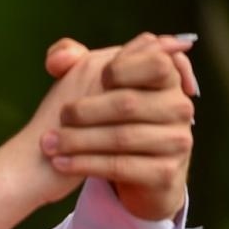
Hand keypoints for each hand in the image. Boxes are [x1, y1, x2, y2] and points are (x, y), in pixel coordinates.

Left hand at [38, 33, 196, 220]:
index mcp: (169, 80)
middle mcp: (179, 108)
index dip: (120, 69)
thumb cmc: (110, 121)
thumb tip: (61, 56)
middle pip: (128, 103)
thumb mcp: (98, 88)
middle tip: (59, 117)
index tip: (95, 79)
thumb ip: (77, 64)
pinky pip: (120, 166)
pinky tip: (60, 163)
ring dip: (78, 140)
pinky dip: (85, 164)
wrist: (133, 172)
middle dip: (85, 110)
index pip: (154, 62)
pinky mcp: (164, 173)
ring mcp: (176, 142)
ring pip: (121, 137)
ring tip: (49, 144)